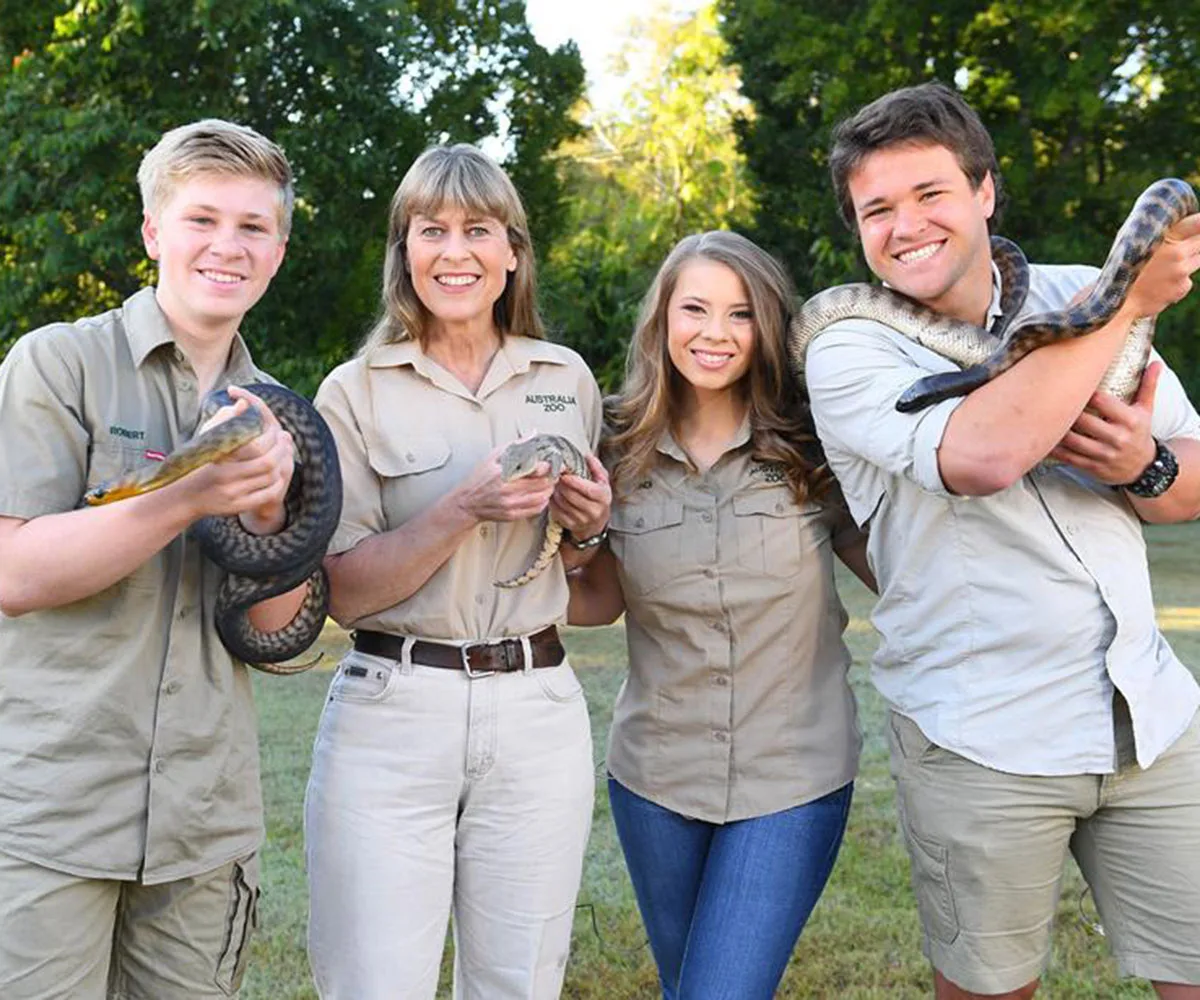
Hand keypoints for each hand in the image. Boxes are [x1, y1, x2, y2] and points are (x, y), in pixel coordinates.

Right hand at [183, 386, 295, 531]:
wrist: (183, 497)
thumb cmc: (196, 462)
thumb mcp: (205, 438)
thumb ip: (225, 419)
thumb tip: (244, 403)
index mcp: (219, 459)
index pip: (257, 447)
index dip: (271, 437)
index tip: (276, 429)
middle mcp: (226, 478)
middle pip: (267, 463)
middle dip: (281, 450)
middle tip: (284, 440)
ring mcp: (233, 494)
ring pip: (270, 479)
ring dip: (281, 465)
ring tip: (283, 453)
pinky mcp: (238, 506)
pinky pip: (267, 494)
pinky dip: (276, 483)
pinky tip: (277, 473)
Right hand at [455, 444, 555, 523]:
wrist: (466, 502)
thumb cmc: (479, 478)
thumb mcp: (494, 456)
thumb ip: (516, 445)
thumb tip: (533, 434)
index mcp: (504, 473)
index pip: (535, 470)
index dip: (548, 466)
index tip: (550, 463)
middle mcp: (508, 491)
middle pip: (542, 484)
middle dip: (551, 477)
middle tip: (553, 473)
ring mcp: (511, 505)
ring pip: (542, 498)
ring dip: (549, 490)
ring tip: (547, 483)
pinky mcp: (513, 515)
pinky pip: (536, 510)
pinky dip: (543, 501)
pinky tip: (540, 495)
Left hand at [549, 454, 610, 539]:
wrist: (596, 523)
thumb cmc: (598, 498)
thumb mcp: (602, 482)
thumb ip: (596, 468)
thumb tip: (588, 456)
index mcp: (603, 498)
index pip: (589, 490)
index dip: (575, 482)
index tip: (565, 475)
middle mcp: (594, 511)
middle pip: (572, 496)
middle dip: (562, 485)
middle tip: (557, 477)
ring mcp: (582, 520)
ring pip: (563, 503)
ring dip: (556, 492)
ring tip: (556, 485)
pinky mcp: (572, 526)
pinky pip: (557, 512)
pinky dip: (553, 502)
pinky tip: (554, 496)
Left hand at [1048, 362, 1159, 483]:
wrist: (1143, 467)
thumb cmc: (1139, 432)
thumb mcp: (1146, 410)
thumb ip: (1148, 386)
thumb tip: (1156, 362)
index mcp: (1130, 420)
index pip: (1102, 401)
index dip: (1084, 392)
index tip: (1071, 382)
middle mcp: (1118, 438)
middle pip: (1083, 421)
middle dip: (1067, 410)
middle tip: (1049, 397)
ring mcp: (1104, 455)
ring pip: (1072, 440)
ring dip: (1056, 429)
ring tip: (1043, 415)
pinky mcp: (1092, 467)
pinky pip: (1067, 457)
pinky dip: (1053, 449)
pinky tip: (1042, 437)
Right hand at [1120, 213, 1199, 319]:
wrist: (1117, 302)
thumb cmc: (1124, 266)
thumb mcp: (1132, 241)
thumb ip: (1153, 228)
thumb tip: (1173, 214)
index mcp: (1164, 236)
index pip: (1197, 223)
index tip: (1199, 223)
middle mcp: (1176, 252)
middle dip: (1195, 242)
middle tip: (1177, 250)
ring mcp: (1181, 270)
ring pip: (1198, 259)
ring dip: (1187, 261)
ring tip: (1164, 268)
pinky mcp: (1182, 287)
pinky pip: (1187, 280)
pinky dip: (1177, 282)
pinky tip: (1159, 286)